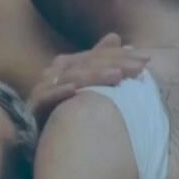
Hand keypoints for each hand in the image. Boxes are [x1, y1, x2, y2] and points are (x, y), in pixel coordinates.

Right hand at [28, 33, 148, 127]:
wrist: (42, 142)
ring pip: (69, 78)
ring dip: (93, 75)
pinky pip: (45, 99)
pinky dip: (59, 92)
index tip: (145, 59)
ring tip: (117, 75)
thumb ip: (99, 62)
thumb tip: (115, 36)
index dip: (120, 55)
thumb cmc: (67, 113)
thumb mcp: (88, 87)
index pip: (95, 56)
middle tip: (139, 67)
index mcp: (66, 67)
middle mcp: (53, 75)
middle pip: (85, 64)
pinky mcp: (33, 109)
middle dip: (114, 63)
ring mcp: (41, 91)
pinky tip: (75, 90)